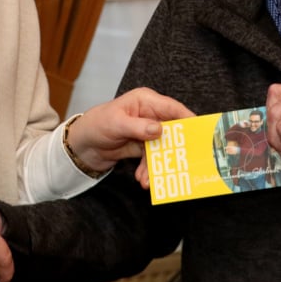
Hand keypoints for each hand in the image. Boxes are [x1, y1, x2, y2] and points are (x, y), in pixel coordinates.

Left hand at [66, 87, 194, 183]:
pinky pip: (153, 159)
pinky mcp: (142, 147)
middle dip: (174, 150)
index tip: (200, 133)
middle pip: (171, 131)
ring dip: (158, 166)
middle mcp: (150, 114)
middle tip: (182, 164)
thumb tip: (159, 129)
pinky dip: (149, 170)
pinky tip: (142, 180)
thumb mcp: (115, 124)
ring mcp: (147, 131)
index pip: (172, 108)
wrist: (80, 146)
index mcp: (145, 101)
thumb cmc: (95, 125)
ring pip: (162, 149)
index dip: (188, 119)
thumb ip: (138, 126)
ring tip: (149, 180)